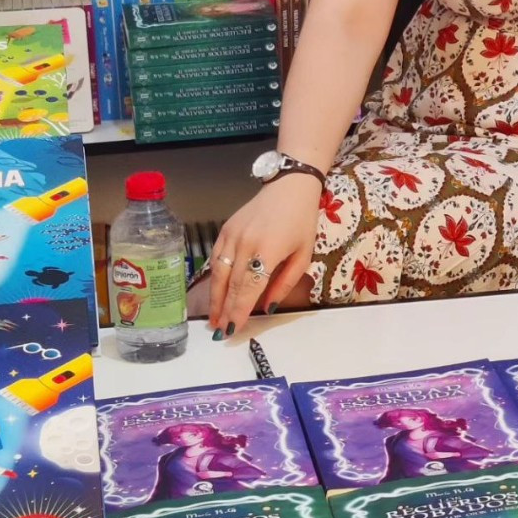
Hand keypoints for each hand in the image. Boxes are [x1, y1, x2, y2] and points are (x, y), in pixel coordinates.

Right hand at [208, 173, 321, 335]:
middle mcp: (245, 243)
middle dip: (224, 310)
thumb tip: (267, 307)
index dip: (239, 311)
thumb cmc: (302, 221)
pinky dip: (214, 276)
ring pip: (219, 273)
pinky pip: (216, 257)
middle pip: (231, 284)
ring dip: (215, 297)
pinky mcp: (225, 229)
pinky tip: (215, 290)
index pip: (249, 289)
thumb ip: (285, 283)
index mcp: (268, 250)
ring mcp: (232, 235)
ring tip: (213, 317)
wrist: (290, 186)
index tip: (232, 330)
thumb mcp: (304, 254)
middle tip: (218, 331)